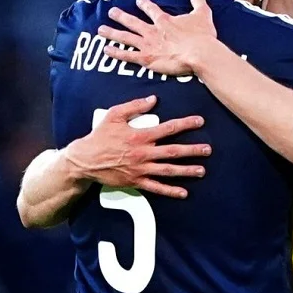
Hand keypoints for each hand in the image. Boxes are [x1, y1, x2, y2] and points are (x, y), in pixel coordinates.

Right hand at [64, 95, 210, 198]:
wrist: (85, 160)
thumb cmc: (100, 136)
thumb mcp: (114, 115)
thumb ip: (135, 106)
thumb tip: (153, 99)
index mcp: (140, 136)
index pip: (168, 129)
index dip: (185, 124)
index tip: (200, 121)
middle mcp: (143, 153)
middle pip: (173, 151)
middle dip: (192, 150)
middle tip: (208, 149)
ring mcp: (141, 169)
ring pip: (168, 170)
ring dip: (186, 170)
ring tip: (202, 170)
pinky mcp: (136, 181)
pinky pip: (156, 188)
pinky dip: (170, 191)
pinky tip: (183, 192)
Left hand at [98, 0, 216, 75]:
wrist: (199, 54)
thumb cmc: (202, 36)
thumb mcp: (203, 15)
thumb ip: (198, 2)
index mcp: (165, 21)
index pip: (151, 10)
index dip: (144, 4)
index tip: (137, 0)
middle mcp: (152, 31)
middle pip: (133, 22)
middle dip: (121, 16)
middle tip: (111, 11)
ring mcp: (148, 45)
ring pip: (125, 37)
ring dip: (112, 33)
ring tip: (101, 30)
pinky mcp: (146, 58)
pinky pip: (127, 55)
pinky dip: (116, 52)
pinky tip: (106, 49)